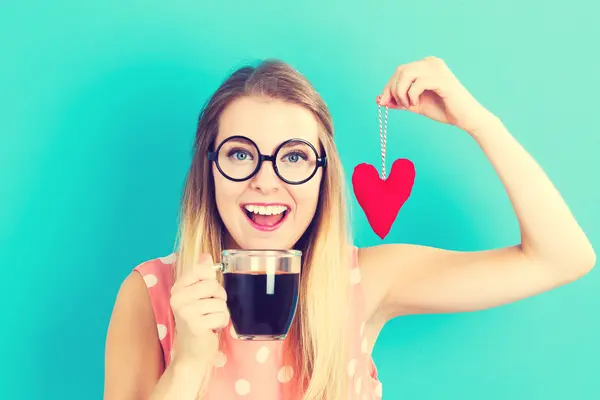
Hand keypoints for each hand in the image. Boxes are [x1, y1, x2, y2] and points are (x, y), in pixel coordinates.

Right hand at [169, 253, 228, 364]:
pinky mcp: (195, 324)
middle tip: (210, 310)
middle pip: (213, 285)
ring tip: (210, 321)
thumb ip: (202, 275)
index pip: (201, 270)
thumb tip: (206, 255)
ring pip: (220, 302)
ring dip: (221, 313)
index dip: (212, 281)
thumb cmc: (198, 322)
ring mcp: (185, 311)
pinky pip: (221, 316)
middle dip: (219, 299)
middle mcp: (177, 297)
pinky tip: (210, 329)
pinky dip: (221, 323)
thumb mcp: (199, 296)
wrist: (192, 352)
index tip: (207, 293)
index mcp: (178, 288)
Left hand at [377, 56, 497, 133]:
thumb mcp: (414, 104)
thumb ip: (398, 100)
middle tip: (395, 105)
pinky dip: (411, 96)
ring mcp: (437, 68)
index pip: (400, 71)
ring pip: (406, 74)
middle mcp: (431, 62)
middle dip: (392, 89)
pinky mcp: (442, 79)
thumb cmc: (442, 109)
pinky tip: (416, 104)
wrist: (465, 118)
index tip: (383, 101)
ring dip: (401, 92)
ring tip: (408, 105)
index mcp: (426, 65)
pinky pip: (417, 84)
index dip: (388, 86)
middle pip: (400, 70)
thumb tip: (379, 99)